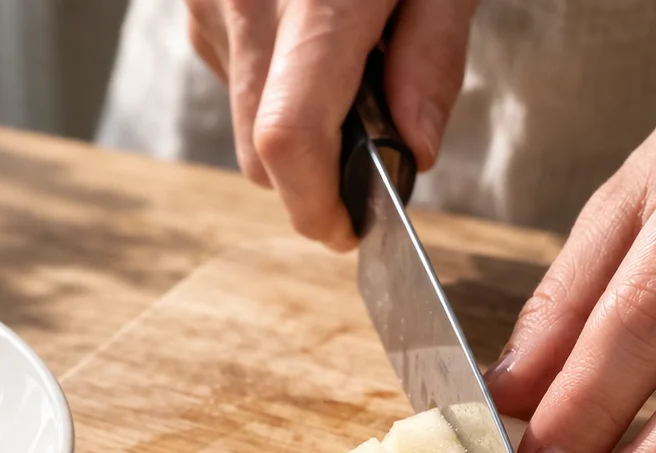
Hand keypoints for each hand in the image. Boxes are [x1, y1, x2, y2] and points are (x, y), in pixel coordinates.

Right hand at [184, 0, 475, 248]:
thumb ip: (432, 54)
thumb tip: (414, 150)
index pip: (290, 139)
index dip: (315, 205)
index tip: (348, 228)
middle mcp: (245, 0)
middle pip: (257, 149)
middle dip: (310, 174)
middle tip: (373, 146)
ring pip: (239, 112)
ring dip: (289, 118)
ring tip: (347, 55)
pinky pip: (223, 62)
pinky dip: (267, 70)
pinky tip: (307, 21)